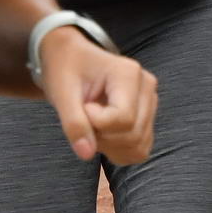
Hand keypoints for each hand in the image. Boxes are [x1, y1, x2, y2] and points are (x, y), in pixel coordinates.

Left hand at [37, 27, 156, 165]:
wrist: (71, 58)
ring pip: (138, 146)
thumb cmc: (65, 69)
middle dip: (102, 138)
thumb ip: (74, 123)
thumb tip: (86, 154)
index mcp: (128, 74)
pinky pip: (139, 149)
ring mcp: (150, 103)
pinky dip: (119, 151)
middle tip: (84, 118)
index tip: (82, 107)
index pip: (123, 118)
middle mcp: (146, 87)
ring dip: (110, 147)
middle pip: (132, 135)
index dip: (97, 123)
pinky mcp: (147, 117)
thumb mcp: (61, 92)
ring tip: (93, 124)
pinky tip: (103, 134)